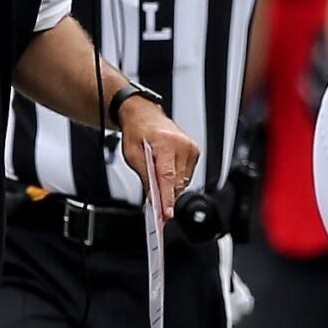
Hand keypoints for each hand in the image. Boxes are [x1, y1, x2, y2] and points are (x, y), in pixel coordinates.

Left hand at [117, 103, 201, 218]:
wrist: (145, 114)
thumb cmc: (137, 131)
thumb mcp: (132, 155)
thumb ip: (144, 177)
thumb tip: (153, 198)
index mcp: (165, 143)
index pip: (168, 176)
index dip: (167, 198)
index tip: (167, 213)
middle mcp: (182, 145)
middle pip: (177, 181)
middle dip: (166, 195)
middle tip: (155, 204)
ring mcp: (191, 148)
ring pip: (183, 181)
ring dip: (170, 186)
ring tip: (157, 176)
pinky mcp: (195, 152)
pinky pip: (187, 174)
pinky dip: (176, 178)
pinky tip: (166, 170)